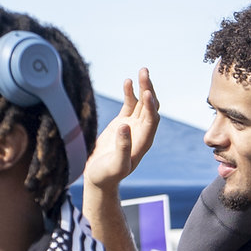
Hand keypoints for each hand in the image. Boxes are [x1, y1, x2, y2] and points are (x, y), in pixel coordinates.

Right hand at [85, 70, 161, 193]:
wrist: (99, 179)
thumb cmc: (107, 175)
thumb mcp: (116, 165)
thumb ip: (123, 147)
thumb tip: (126, 126)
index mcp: (143, 142)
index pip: (151, 120)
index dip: (150, 106)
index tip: (146, 92)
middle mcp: (142, 132)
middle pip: (150, 107)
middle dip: (149, 89)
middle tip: (145, 72)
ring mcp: (133, 126)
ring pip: (141, 103)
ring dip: (142, 87)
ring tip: (141, 71)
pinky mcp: (122, 124)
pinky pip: (129, 105)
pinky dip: (130, 93)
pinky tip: (127, 81)